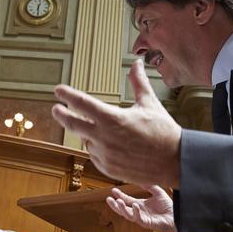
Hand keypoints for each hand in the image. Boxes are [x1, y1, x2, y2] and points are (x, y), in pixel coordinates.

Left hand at [52, 59, 181, 187]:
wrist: (176, 162)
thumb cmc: (163, 131)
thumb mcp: (149, 103)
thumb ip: (138, 82)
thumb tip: (137, 63)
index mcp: (112, 118)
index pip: (82, 103)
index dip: (67, 95)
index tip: (58, 90)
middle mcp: (104, 137)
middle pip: (72, 124)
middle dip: (62, 115)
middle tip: (56, 109)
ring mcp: (104, 154)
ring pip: (85, 140)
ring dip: (88, 134)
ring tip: (102, 131)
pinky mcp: (107, 168)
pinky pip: (94, 155)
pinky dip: (97, 149)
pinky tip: (108, 145)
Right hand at [106, 185, 175, 231]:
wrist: (177, 216)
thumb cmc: (169, 207)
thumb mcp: (157, 192)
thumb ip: (149, 186)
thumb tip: (140, 178)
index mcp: (140, 205)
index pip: (127, 201)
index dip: (120, 196)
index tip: (113, 190)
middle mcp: (139, 212)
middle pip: (123, 209)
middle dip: (115, 205)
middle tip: (108, 199)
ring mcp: (142, 218)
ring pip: (128, 215)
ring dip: (122, 209)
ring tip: (117, 201)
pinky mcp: (148, 223)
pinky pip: (139, 219)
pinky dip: (136, 212)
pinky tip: (135, 205)